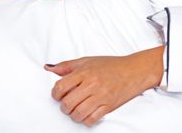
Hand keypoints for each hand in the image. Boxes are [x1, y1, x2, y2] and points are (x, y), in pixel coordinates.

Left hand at [44, 46, 163, 125]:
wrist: (133, 70)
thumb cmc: (110, 65)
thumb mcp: (87, 60)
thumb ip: (67, 65)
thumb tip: (48, 68)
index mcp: (85, 72)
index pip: (61, 86)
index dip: (55, 93)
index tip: (58, 94)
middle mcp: (92, 84)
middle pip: (68, 103)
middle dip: (64, 106)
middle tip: (67, 104)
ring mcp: (101, 96)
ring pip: (78, 113)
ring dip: (73, 115)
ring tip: (75, 110)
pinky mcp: (109, 106)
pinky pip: (92, 119)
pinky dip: (86, 120)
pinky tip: (86, 114)